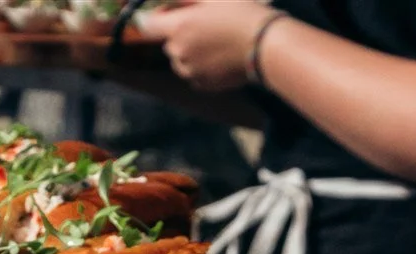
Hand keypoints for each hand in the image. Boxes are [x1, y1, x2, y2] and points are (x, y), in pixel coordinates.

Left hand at [138, 0, 280, 91]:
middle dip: (182, 34)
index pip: (149, 24)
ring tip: (219, 42)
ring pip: (182, 60)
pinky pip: (195, 73)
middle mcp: (178, 52)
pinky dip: (204, 66)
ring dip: (192, 51)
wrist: (267, 44)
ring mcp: (189, 71)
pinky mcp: (202, 84)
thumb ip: (188, 1)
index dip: (158, 17)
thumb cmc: (244, 15)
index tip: (170, 14)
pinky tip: (223, 56)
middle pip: (169, 43)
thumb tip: (173, 3)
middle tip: (207, 25)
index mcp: (178, 28)